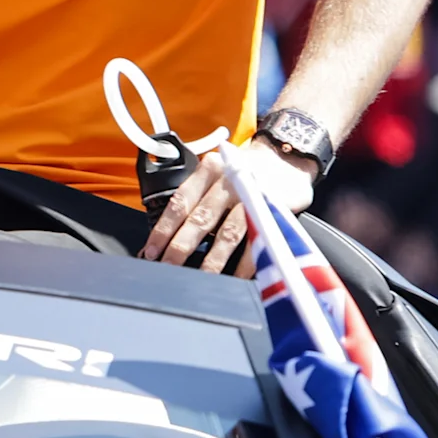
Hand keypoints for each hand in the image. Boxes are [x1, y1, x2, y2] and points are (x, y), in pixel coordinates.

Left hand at [143, 140, 314, 273]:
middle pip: (201, 219)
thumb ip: (198, 196)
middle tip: (168, 268)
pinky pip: (256, 241)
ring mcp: (253, 196)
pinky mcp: (272, 211)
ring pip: (227, 233)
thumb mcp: (217, 172)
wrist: (286, 158)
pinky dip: (244, 264)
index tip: (151, 251)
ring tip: (199, 279)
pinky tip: (233, 278)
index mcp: (210, 169)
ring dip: (212, 260)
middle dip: (181, 248)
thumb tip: (169, 234)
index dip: (163, 229)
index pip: (181, 201)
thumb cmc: (244, 170)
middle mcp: (230, 180)